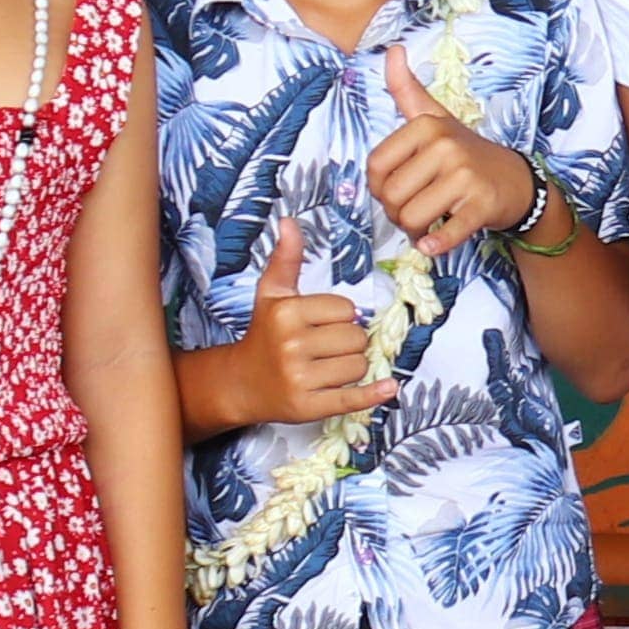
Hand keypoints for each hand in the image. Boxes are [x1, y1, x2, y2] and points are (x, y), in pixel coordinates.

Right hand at [210, 220, 398, 427]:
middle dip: (350, 342)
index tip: (323, 324)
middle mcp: (292, 345)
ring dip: (353, 367)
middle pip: (357, 339)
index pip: (347, 310)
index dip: (341, 317)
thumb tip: (289, 221)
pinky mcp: (307, 406)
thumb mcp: (271, 293)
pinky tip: (388, 388)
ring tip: (328, 367)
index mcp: (287, 313)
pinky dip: (374, 395)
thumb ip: (286, 258)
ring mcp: (299, 378)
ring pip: (359, 367)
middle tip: (327, 347)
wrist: (240, 382)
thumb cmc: (263, 334)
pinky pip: (352, 400)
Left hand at [364, 40, 537, 256]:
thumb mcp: (436, 117)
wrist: (516, 179)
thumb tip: (392, 50)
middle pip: (392, 195)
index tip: (396, 191)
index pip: (376, 166)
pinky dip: (436, 245)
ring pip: (413, 217)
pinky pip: (446, 233)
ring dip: (413, 231)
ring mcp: (464, 176)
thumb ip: (408, 89)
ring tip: (426, 225)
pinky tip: (433, 246)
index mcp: (426, 126)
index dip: (378, 188)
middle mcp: (445, 146)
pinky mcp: (480, 204)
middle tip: (413, 212)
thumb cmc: (466, 152)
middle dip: (396, 214)